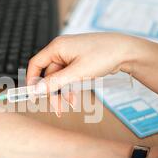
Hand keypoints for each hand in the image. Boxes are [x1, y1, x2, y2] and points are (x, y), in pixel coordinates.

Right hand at [27, 33, 149, 110]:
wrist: (126, 51)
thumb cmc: (103, 56)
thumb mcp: (77, 73)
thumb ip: (55, 83)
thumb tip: (36, 90)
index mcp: (57, 47)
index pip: (36, 64)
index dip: (31, 81)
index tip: (32, 96)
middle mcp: (62, 49)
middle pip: (49, 75)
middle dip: (53, 93)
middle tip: (58, 109)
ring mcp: (71, 55)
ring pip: (60, 78)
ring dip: (63, 93)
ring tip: (71, 105)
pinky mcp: (80, 61)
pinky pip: (69, 76)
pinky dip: (71, 88)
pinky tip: (76, 98)